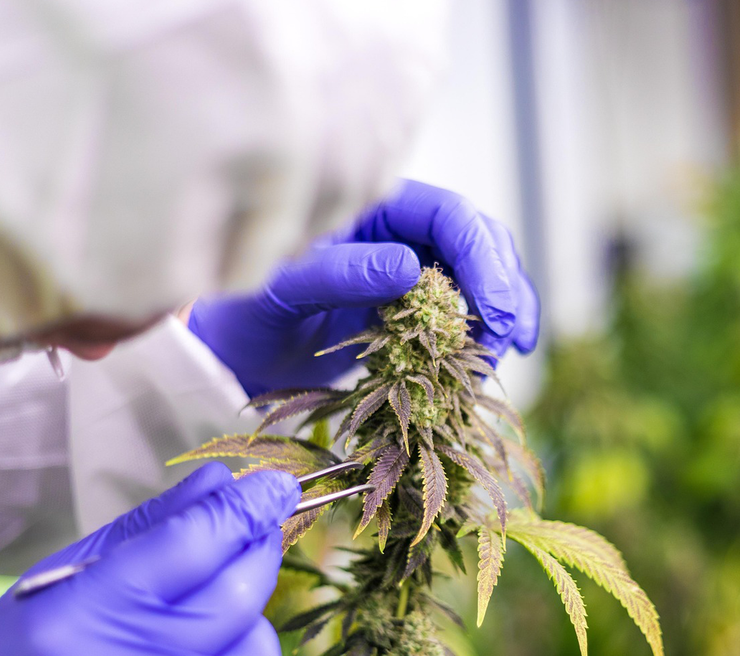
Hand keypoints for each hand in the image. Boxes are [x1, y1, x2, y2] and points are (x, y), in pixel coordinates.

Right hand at [0, 465, 299, 655]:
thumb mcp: (56, 592)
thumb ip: (142, 533)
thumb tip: (218, 483)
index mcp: (83, 613)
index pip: (194, 540)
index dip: (246, 507)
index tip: (275, 487)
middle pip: (240, 592)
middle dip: (257, 555)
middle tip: (254, 541)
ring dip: (245, 638)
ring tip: (200, 642)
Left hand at [188, 180, 539, 396]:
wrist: (233, 360)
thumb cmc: (243, 319)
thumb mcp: (279, 294)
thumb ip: (336, 274)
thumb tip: (410, 268)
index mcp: (369, 208)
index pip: (448, 214)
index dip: (481, 258)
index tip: (493, 311)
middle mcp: (398, 231)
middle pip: (478, 241)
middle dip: (502, 286)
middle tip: (506, 338)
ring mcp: (411, 269)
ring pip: (482, 275)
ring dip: (504, 312)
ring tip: (502, 355)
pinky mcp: (415, 309)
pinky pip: (465, 313)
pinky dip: (485, 336)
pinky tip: (492, 363)